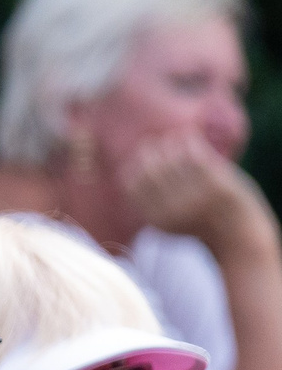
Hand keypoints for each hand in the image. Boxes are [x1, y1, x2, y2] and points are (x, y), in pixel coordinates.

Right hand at [119, 130, 276, 257]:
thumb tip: (133, 166)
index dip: (133, 166)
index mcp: (157, 219)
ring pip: (172, 160)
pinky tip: (189, 136)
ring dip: (170, 144)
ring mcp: (195, 198)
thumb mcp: (168, 219)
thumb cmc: (199, 222)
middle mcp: (173, 210)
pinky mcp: (216, 185)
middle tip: (152, 143)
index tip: (138, 155)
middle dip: (149, 151)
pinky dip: (189, 141)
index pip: (133, 185)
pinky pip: (195, 155)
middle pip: (151, 170)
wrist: (237, 234)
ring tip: (172, 139)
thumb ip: (151, 200)